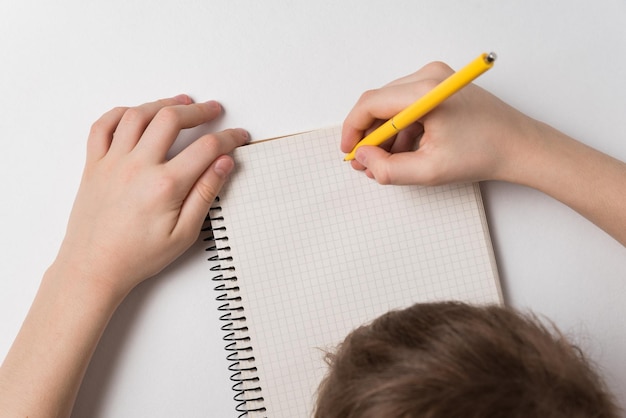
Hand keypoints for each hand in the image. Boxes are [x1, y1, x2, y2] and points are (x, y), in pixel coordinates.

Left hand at [54, 95, 248, 296]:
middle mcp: (137, 166)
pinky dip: (120, 113)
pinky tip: (136, 114)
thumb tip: (224, 164)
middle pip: (171, 119)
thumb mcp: (184, 234)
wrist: (93, 268)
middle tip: (213, 111)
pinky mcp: (94, 165)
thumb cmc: (137, 256)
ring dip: (162, 104)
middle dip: (199, 111)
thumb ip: (205, 194)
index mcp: (165, 185)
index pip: (206, 148)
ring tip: (180, 103)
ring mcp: (112, 162)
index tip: (238, 137)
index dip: (228, 138)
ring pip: (138, 115)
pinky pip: (102, 126)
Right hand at [341, 62, 538, 185]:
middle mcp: (429, 76)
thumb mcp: (429, 171)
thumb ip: (388, 169)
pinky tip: (404, 152)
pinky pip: (406, 106)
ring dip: (384, 135)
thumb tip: (364, 158)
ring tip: (385, 162)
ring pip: (391, 106)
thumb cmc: (484, 153)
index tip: (349, 152)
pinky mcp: (440, 86)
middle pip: (379, 103)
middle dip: (368, 135)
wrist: (519, 146)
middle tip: (365, 162)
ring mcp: (435, 78)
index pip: (370, 104)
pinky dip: (400, 129)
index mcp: (425, 91)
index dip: (353, 130)